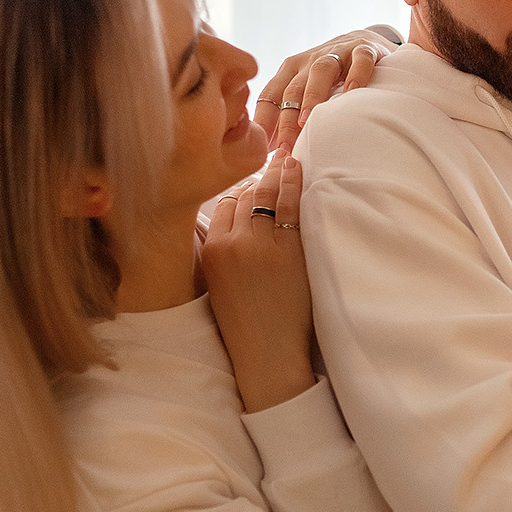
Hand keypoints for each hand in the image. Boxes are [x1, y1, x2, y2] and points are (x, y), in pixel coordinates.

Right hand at [201, 156, 316, 413]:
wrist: (266, 354)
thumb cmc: (246, 325)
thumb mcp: (219, 285)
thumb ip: (222, 254)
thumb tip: (235, 227)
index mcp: (211, 251)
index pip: (224, 206)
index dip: (241, 192)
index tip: (253, 183)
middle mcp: (232, 244)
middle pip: (245, 197)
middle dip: (260, 178)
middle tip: (274, 158)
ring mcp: (261, 246)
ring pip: (266, 196)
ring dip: (277, 173)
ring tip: (288, 158)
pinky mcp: (288, 251)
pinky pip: (291, 206)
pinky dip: (295, 184)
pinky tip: (299, 170)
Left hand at [253, 27, 400, 152]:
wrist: (366, 42)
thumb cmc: (334, 76)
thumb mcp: (308, 88)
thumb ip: (290, 113)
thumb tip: (272, 149)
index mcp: (291, 70)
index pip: (270, 95)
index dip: (265, 122)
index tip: (266, 149)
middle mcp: (310, 60)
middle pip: (292, 89)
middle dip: (286, 119)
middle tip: (287, 146)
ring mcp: (337, 53)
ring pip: (320, 71)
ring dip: (312, 95)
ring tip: (308, 119)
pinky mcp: (365, 49)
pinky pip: (360, 59)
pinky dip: (356, 73)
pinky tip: (354, 90)